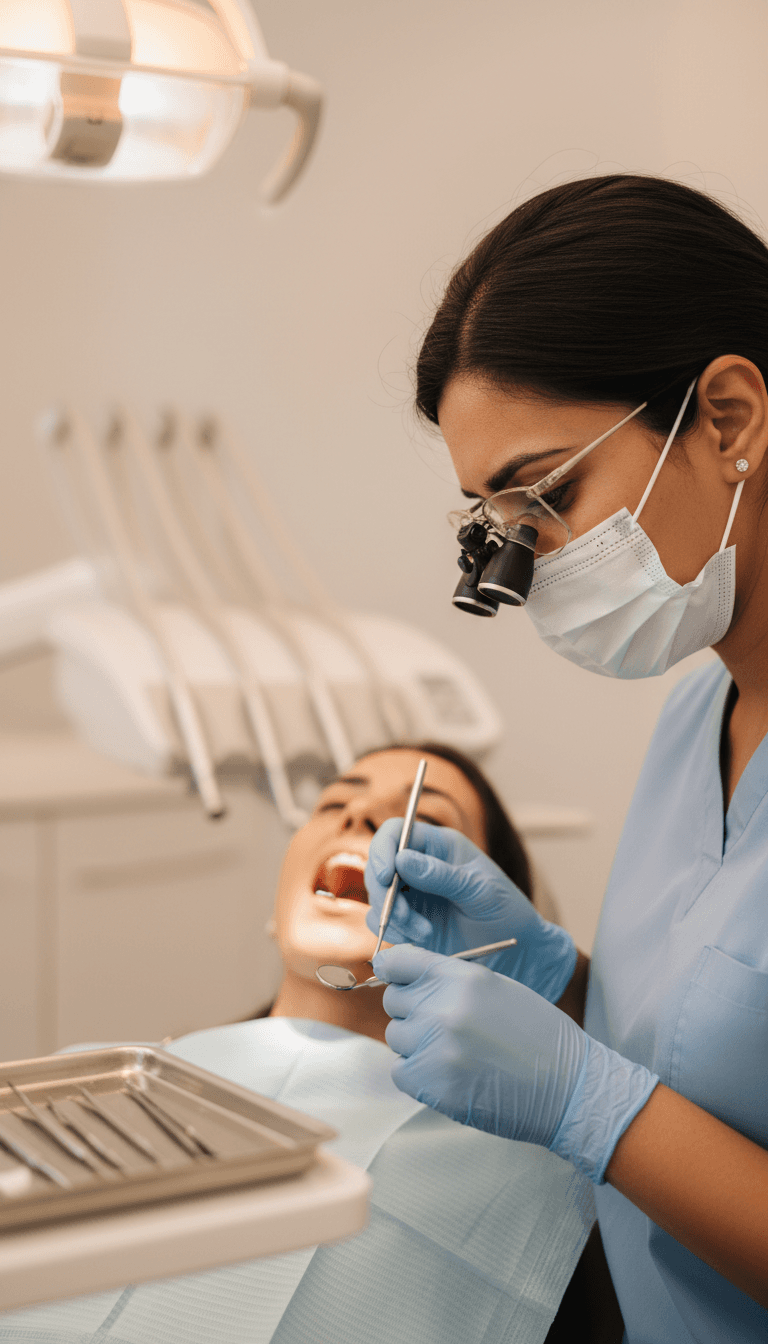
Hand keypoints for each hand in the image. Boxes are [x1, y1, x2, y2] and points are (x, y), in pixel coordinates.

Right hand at [365, 819, 575, 1002]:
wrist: (514, 951)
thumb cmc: (506, 911)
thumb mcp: (479, 889)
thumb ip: (441, 875)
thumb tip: (401, 859)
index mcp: (438, 845)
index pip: (395, 833)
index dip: (382, 850)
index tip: (384, 876)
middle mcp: (419, 866)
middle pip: (379, 866)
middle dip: (384, 892)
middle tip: (403, 915)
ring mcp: (412, 894)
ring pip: (378, 898)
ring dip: (392, 917)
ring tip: (425, 933)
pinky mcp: (408, 921)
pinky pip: (383, 923)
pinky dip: (395, 932)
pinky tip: (421, 940)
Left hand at [373, 944, 657, 1182]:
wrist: (568, 1088)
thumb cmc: (537, 1035)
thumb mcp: (496, 989)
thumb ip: (452, 981)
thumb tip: (410, 980)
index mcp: (461, 977)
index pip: (398, 961)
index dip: (394, 970)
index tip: (397, 979)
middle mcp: (442, 1007)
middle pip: (395, 1000)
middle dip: (412, 1010)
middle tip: (443, 1025)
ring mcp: (434, 1046)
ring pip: (397, 1037)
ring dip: (417, 1044)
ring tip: (457, 1053)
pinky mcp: (431, 1084)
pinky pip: (401, 1071)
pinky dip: (418, 1075)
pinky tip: (451, 1075)